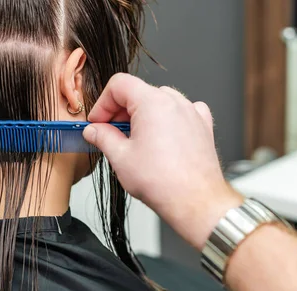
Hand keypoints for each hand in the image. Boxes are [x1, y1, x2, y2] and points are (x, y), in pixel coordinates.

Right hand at [84, 74, 242, 249]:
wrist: (194, 201)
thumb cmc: (163, 182)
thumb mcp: (120, 158)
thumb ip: (103, 137)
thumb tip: (94, 131)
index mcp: (152, 102)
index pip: (119, 85)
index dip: (102, 103)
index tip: (98, 122)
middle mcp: (175, 102)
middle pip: (139, 92)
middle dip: (121, 111)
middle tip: (110, 134)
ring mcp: (191, 113)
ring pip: (160, 101)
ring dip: (143, 116)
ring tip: (135, 140)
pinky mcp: (202, 126)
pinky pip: (181, 112)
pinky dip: (168, 120)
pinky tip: (161, 139)